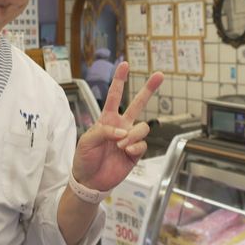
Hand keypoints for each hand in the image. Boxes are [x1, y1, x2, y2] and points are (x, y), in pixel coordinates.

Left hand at [72, 63, 163, 191]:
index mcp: (107, 119)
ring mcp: (130, 139)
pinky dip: (134, 147)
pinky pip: (142, 145)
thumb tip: (123, 132)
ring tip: (120, 145)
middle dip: (149, 89)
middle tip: (159, 74)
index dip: (119, 80)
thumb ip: (104, 131)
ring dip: (132, 135)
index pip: (114, 96)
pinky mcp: (135, 153)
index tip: (124, 64)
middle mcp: (121, 126)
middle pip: (138, 104)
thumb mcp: (87, 140)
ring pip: (142, 127)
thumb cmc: (84, 158)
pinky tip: (125, 152)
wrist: (89, 180)